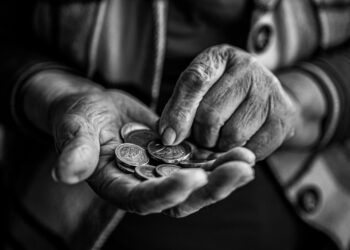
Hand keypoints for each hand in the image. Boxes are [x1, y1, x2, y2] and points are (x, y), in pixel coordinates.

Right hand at [43, 73, 254, 216]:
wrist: (97, 109)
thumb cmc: (80, 117)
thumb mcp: (74, 128)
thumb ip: (74, 149)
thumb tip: (65, 172)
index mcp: (119, 186)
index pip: (144, 200)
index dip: (167, 194)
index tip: (192, 179)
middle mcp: (145, 186)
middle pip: (181, 199)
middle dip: (211, 188)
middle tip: (240, 170)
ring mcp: (163, 173)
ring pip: (198, 183)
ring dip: (223, 174)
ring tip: (247, 159)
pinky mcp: (176, 158)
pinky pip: (201, 163)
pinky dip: (220, 159)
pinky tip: (242, 150)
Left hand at [159, 44, 298, 159]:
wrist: (266, 96)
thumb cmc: (224, 94)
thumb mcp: (200, 90)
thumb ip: (180, 108)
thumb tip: (169, 137)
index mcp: (220, 57)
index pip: (195, 82)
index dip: (179, 113)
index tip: (169, 137)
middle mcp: (248, 68)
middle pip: (211, 115)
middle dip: (200, 135)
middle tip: (203, 136)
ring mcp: (270, 91)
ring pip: (232, 135)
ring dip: (220, 146)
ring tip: (221, 138)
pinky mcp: (283, 117)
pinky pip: (252, 148)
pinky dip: (239, 153)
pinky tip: (239, 142)